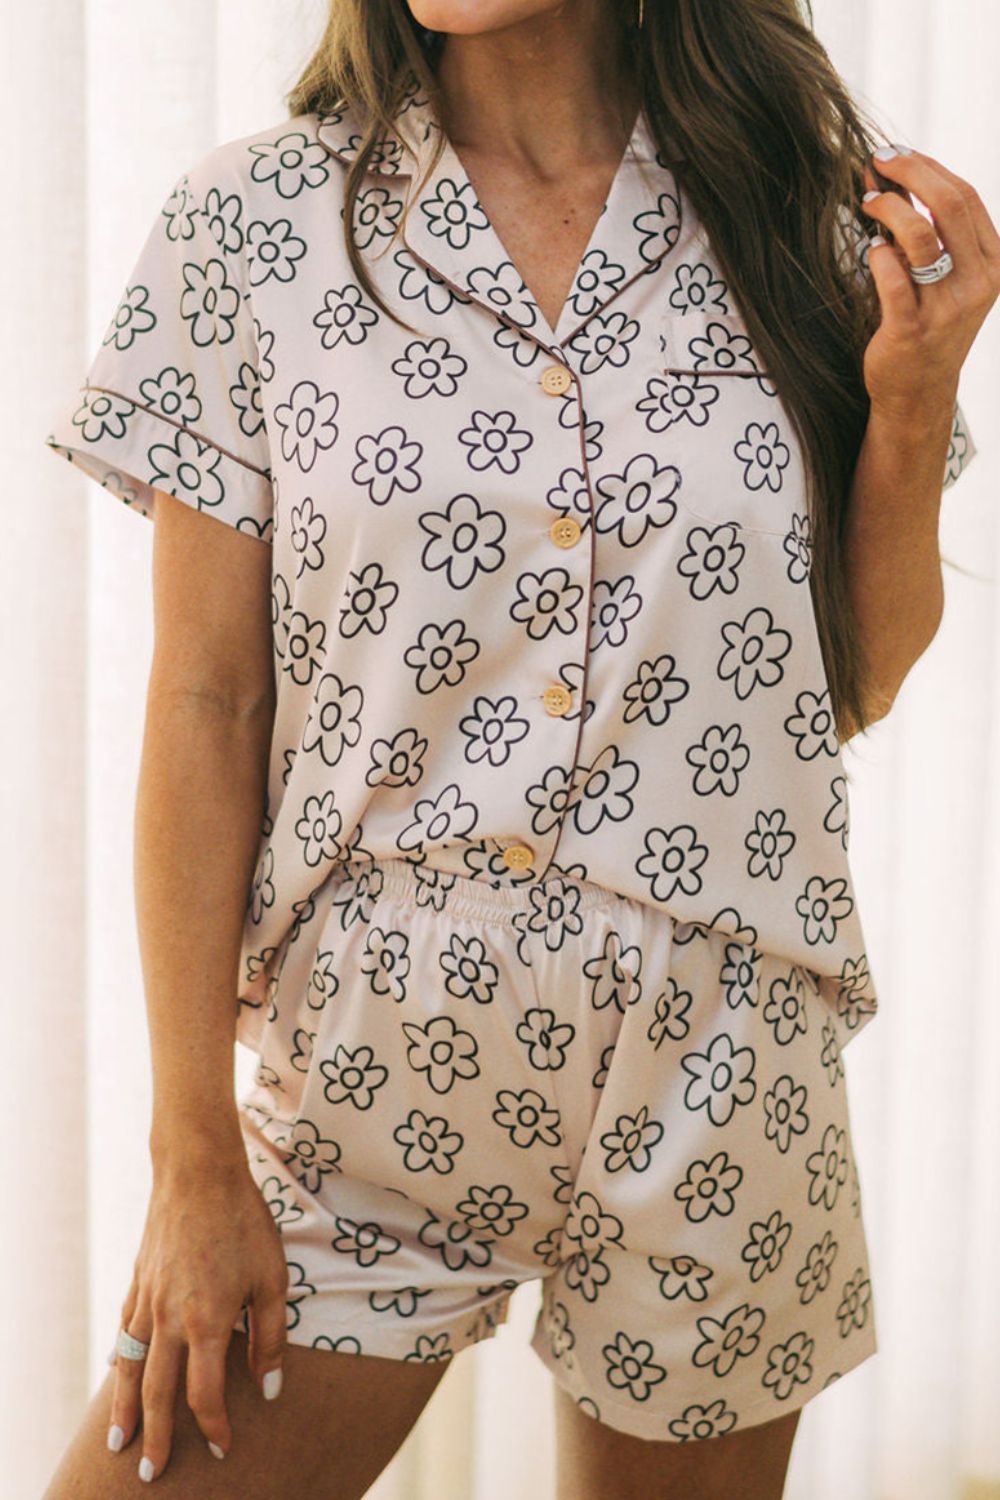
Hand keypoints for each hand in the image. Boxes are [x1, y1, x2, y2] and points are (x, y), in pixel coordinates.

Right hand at [106, 1154, 288, 1481]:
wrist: (198, 1172)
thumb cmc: (244, 1221)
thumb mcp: (272, 1277)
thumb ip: (270, 1337)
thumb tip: (270, 1389)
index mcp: (206, 1322)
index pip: (204, 1394)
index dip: (213, 1426)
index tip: (223, 1448)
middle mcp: (169, 1319)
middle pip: (157, 1392)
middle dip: (156, 1436)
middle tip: (151, 1474)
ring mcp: (147, 1301)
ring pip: (130, 1367)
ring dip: (126, 1409)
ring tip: (120, 1443)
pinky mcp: (138, 1282)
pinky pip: (124, 1333)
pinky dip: (119, 1362)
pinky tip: (118, 1374)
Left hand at [858, 145, 998, 419]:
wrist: (919, 392)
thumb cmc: (930, 325)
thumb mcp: (953, 278)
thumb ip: (938, 233)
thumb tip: (899, 177)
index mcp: (993, 263)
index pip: (966, 197)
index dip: (929, 168)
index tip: (898, 154)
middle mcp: (977, 282)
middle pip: (947, 204)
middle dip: (909, 172)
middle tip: (877, 161)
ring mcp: (946, 307)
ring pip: (919, 234)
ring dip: (889, 208)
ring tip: (868, 203)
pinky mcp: (911, 328)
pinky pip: (892, 276)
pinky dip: (877, 254)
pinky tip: (871, 250)